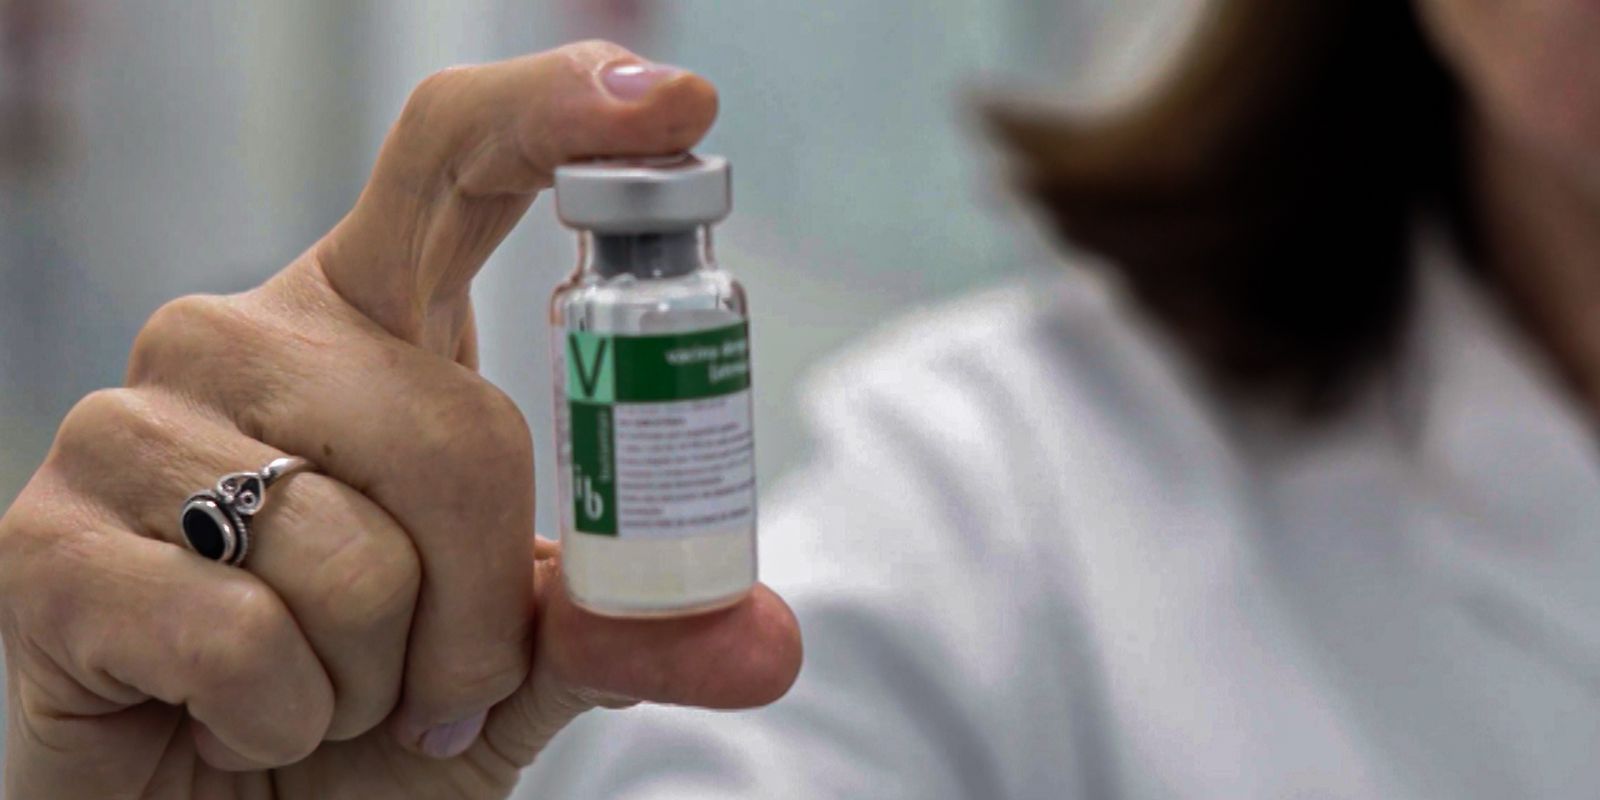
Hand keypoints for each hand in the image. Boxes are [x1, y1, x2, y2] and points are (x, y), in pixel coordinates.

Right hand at [0, 41, 800, 798]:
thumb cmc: (366, 721)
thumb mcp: (515, 666)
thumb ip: (623, 631)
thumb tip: (770, 643)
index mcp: (370, 330)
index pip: (453, 162)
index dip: (559, 113)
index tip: (677, 103)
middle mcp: (246, 339)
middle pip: (455, 426)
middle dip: (479, 606)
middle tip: (426, 683)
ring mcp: (135, 426)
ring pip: (352, 548)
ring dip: (381, 676)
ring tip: (319, 691)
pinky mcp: (42, 541)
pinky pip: (245, 635)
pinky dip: (282, 718)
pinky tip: (232, 714)